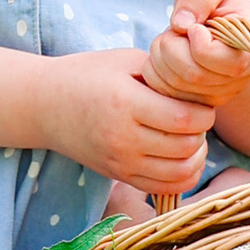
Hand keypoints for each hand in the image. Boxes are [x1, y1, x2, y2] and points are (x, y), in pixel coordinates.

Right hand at [34, 47, 211, 194]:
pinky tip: (180, 157)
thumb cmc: (87, 75)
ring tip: (191, 139)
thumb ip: (162, 73)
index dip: (204, 113)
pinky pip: (164, 188)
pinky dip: (182, 176)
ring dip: (196, 157)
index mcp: (125, 102)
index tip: (202, 104)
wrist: (45, 105)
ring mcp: (119, 161)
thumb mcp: (124, 61)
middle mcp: (122, 137)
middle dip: (202, 133)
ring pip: (180, 173)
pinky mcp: (118, 176)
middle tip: (197, 120)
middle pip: (185, 147)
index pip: (184, 119)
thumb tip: (199, 88)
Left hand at [144, 0, 249, 112]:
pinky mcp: (198, 103)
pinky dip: (155, 70)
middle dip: (171, 45)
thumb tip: (181, 24)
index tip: (195, 25)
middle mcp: (239, 80)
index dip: (195, 38)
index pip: (213, 56)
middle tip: (177, 30)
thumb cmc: (218, 4)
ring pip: (174, 84)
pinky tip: (166, 56)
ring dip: (160, 56)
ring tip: (174, 39)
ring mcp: (219, 96)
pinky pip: (164, 93)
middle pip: (191, 73)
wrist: (224, 26)